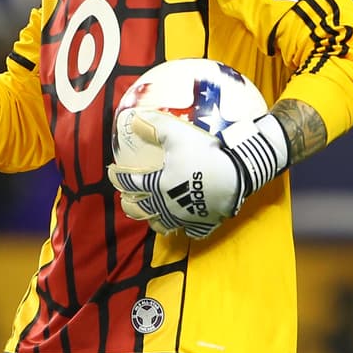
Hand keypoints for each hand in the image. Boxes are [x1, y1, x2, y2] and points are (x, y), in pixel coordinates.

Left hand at [107, 110, 288, 238]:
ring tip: (151, 214)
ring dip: (153, 219)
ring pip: (162, 224)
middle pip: (140, 209)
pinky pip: (192, 232)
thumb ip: (154, 126)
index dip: (118, 177)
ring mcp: (185, 216)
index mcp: (157, 183)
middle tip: (128, 196)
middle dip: (129, 203)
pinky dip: (186, 230)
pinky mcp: (204, 222)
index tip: (114, 172)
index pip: (130, 182)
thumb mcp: (177, 134)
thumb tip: (133, 119)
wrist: (238, 172)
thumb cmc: (204, 153)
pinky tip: (185, 225)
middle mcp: (167, 203)